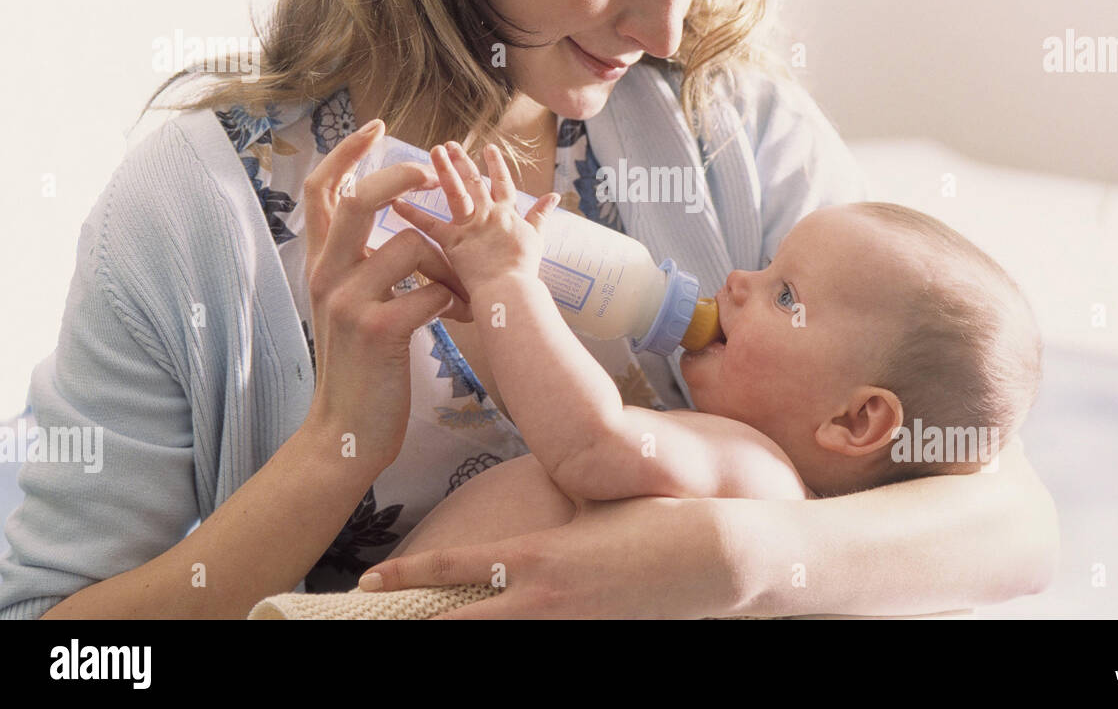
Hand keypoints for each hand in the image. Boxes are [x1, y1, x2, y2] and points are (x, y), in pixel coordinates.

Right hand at [300, 120, 473, 469]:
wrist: (346, 430)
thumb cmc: (362, 364)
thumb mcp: (348, 304)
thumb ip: (362, 263)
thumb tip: (397, 223)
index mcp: (321, 264)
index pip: (322, 191)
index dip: (347, 152)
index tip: (378, 125)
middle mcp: (326, 276)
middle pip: (357, 200)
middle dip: (399, 177)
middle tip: (430, 172)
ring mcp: (348, 303)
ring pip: (409, 246)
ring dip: (445, 265)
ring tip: (455, 297)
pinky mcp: (377, 331)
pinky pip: (429, 292)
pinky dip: (450, 302)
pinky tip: (451, 320)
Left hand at [359, 496, 748, 618]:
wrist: (711, 557)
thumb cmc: (654, 520)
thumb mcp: (591, 509)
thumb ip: (549, 522)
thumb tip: (518, 529)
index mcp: (537, 555)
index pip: (454, 567)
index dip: (406, 575)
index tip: (369, 579)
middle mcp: (541, 599)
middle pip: (457, 624)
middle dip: (415, 624)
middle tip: (373, 621)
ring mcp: (564, 625)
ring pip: (490, 640)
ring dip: (456, 632)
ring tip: (417, 630)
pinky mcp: (589, 637)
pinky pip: (532, 646)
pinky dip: (504, 642)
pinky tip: (487, 632)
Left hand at [391, 141, 559, 299]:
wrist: (510, 289)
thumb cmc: (524, 268)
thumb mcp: (537, 237)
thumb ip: (541, 215)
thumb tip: (555, 196)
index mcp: (507, 213)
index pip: (502, 183)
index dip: (496, 165)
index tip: (489, 147)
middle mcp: (489, 213)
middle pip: (475, 181)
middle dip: (462, 161)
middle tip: (450, 144)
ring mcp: (471, 226)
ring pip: (456, 192)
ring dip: (445, 170)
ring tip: (434, 151)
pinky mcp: (454, 241)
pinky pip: (429, 225)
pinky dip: (413, 214)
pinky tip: (397, 202)